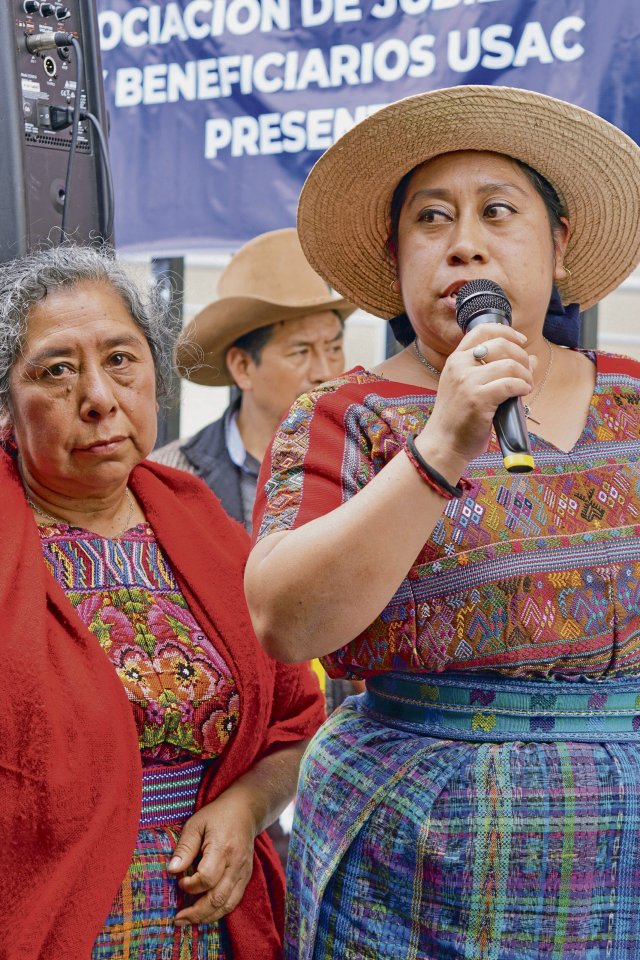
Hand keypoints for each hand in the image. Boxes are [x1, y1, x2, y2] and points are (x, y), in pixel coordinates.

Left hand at [167, 792, 255, 925]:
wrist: (245, 811)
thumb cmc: (217, 816)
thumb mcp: (196, 824)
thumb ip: (184, 848)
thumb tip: (171, 870)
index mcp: (223, 848)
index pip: (207, 878)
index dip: (191, 886)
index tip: (179, 882)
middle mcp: (236, 864)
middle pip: (218, 898)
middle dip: (196, 913)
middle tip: (178, 918)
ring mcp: (244, 872)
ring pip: (227, 905)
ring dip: (207, 917)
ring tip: (188, 920)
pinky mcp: (246, 877)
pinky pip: (234, 901)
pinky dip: (218, 911)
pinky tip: (204, 912)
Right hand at [422, 323, 534, 466]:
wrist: (444, 443)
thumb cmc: (459, 417)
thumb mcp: (469, 387)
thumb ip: (496, 370)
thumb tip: (531, 359)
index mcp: (456, 359)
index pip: (482, 330)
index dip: (507, 331)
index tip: (521, 341)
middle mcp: (459, 366)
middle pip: (501, 345)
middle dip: (521, 357)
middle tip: (526, 373)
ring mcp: (467, 382)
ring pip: (509, 365)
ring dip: (525, 375)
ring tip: (526, 386)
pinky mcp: (478, 399)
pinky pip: (510, 384)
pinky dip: (522, 387)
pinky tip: (523, 393)